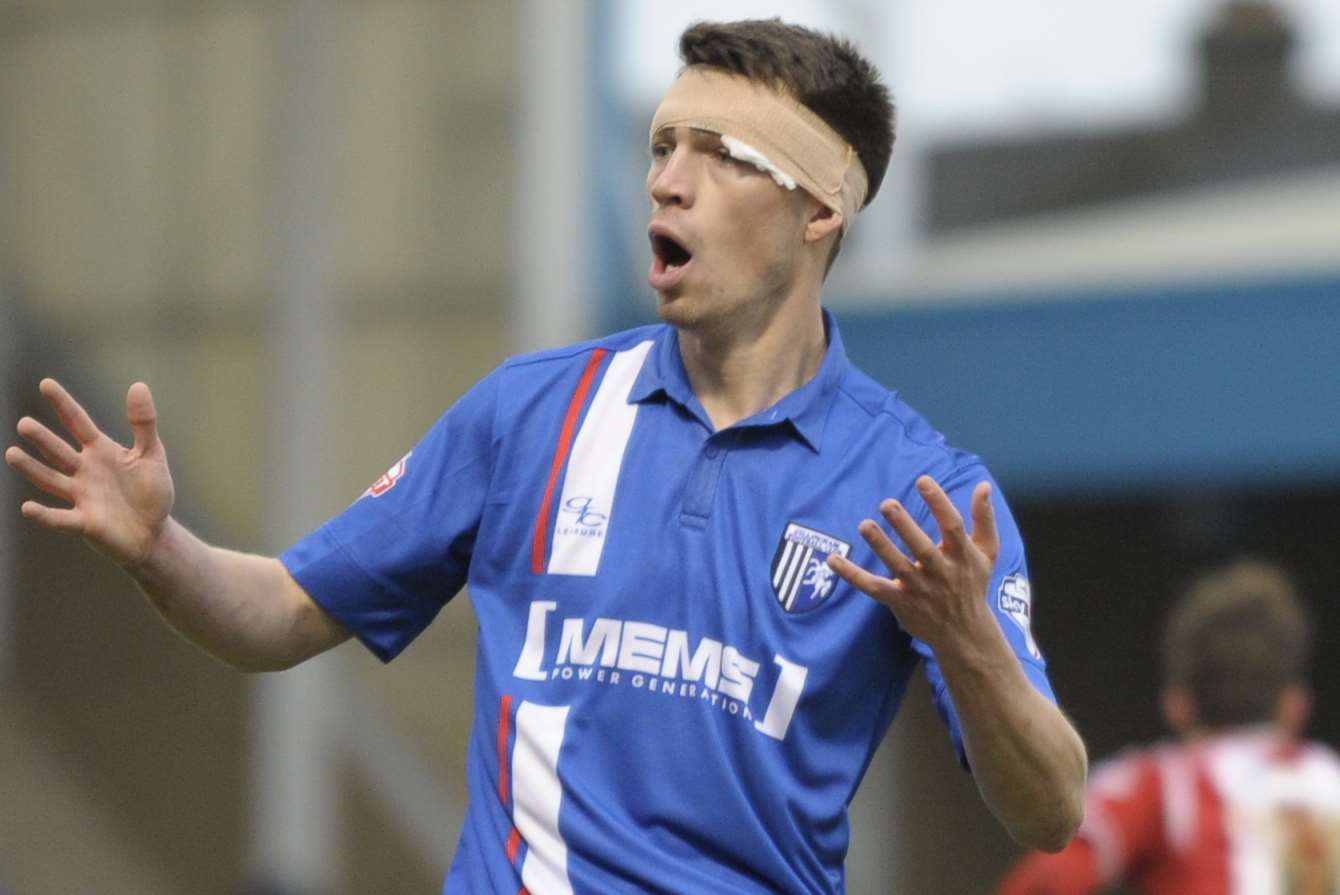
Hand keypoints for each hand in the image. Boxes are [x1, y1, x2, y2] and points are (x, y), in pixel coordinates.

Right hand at [5, 379, 174, 567]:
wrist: (154, 533)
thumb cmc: (151, 493)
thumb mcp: (152, 454)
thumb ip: (143, 424)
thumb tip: (138, 385)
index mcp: (100, 452)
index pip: (78, 423)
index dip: (63, 404)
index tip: (46, 384)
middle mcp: (84, 471)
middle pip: (59, 451)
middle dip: (42, 439)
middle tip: (24, 423)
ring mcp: (81, 497)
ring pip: (51, 480)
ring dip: (32, 469)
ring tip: (11, 454)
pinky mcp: (84, 523)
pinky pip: (61, 518)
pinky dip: (45, 515)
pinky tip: (27, 507)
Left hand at [828, 475, 998, 651]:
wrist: (965, 634)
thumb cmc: (973, 584)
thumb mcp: (987, 552)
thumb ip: (984, 518)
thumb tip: (983, 485)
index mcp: (962, 556)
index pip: (952, 526)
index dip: (939, 502)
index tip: (923, 481)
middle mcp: (941, 572)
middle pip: (922, 548)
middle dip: (905, 526)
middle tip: (887, 503)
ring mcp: (919, 589)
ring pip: (898, 566)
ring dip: (880, 546)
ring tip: (864, 525)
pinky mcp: (900, 602)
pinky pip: (873, 587)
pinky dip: (852, 575)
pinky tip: (832, 560)